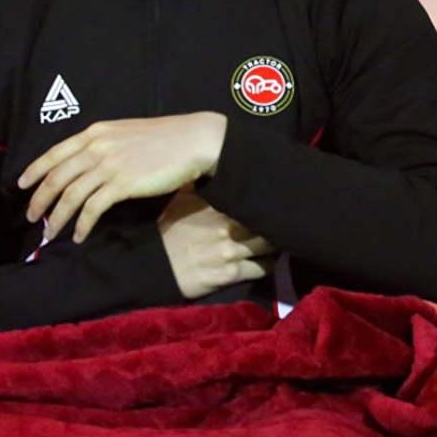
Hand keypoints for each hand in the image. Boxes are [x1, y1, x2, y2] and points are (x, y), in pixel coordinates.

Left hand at [19, 112, 227, 243]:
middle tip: (32, 218)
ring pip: (70, 195)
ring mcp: (108, 165)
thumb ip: (105, 145)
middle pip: (57, 177)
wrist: (194, 140)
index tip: (21, 185)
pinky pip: (93, 208)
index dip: (34, 170)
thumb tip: (89, 165)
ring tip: (50, 233)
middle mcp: (96, 147)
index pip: (55, 153)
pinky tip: (80, 236)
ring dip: (57, 217)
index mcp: (96, 132)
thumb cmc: (166, 138)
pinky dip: (82, 224)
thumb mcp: (127, 133)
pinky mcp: (122, 184)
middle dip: (40, 200)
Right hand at [158, 189, 272, 299]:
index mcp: (218, 205)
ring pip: (270, 246)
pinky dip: (267, 265)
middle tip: (281, 223)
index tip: (275, 201)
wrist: (154, 266)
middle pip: (269, 222)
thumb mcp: (179, 201)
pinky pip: (262, 268)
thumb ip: (197, 185)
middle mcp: (229, 225)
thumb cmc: (168, 231)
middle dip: (276, 223)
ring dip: (275, 245)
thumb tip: (206, 163)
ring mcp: (231, 250)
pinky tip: (266, 261)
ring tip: (277, 242)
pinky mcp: (231, 273)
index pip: (256, 198)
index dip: (268, 201)